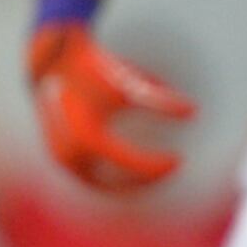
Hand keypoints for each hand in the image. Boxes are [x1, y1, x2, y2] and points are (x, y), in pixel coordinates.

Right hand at [28, 20, 194, 192]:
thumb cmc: (93, 68)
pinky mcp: (59, 157)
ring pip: (100, 185)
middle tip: (166, 173)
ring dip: (127, 183)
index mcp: (88, 136)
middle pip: (114, 186)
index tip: (178, 160)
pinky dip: (112, 175)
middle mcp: (70, 154)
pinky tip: (132, 164)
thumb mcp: (129, 81)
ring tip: (152, 172)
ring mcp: (61, 158)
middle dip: (142, 184)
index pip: (131, 164)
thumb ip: (160, 98)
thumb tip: (194, 112)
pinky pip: (89, 176)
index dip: (158, 166)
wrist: (52, 59)